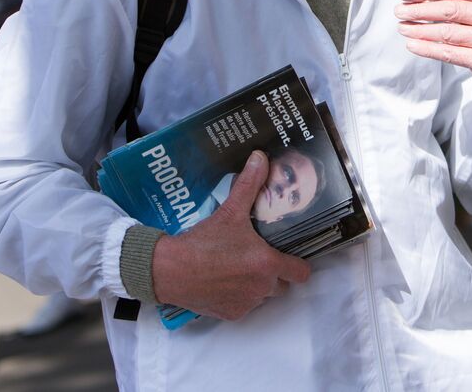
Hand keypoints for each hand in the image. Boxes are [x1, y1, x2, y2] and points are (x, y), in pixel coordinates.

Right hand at [151, 151, 310, 320]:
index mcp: (267, 264)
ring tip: (238, 266)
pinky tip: (223, 280)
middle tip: (258, 255)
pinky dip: (238, 296)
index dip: (299, 263)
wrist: (170, 270)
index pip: (302, 272)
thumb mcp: (229, 211)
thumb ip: (249, 185)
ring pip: (262, 296)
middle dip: (274, 272)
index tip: (290, 254)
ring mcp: (246, 304)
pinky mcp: (230, 315)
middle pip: (282, 284)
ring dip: (256, 285)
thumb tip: (260, 157)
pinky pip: (244, 306)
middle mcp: (262, 288)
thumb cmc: (203, 242)